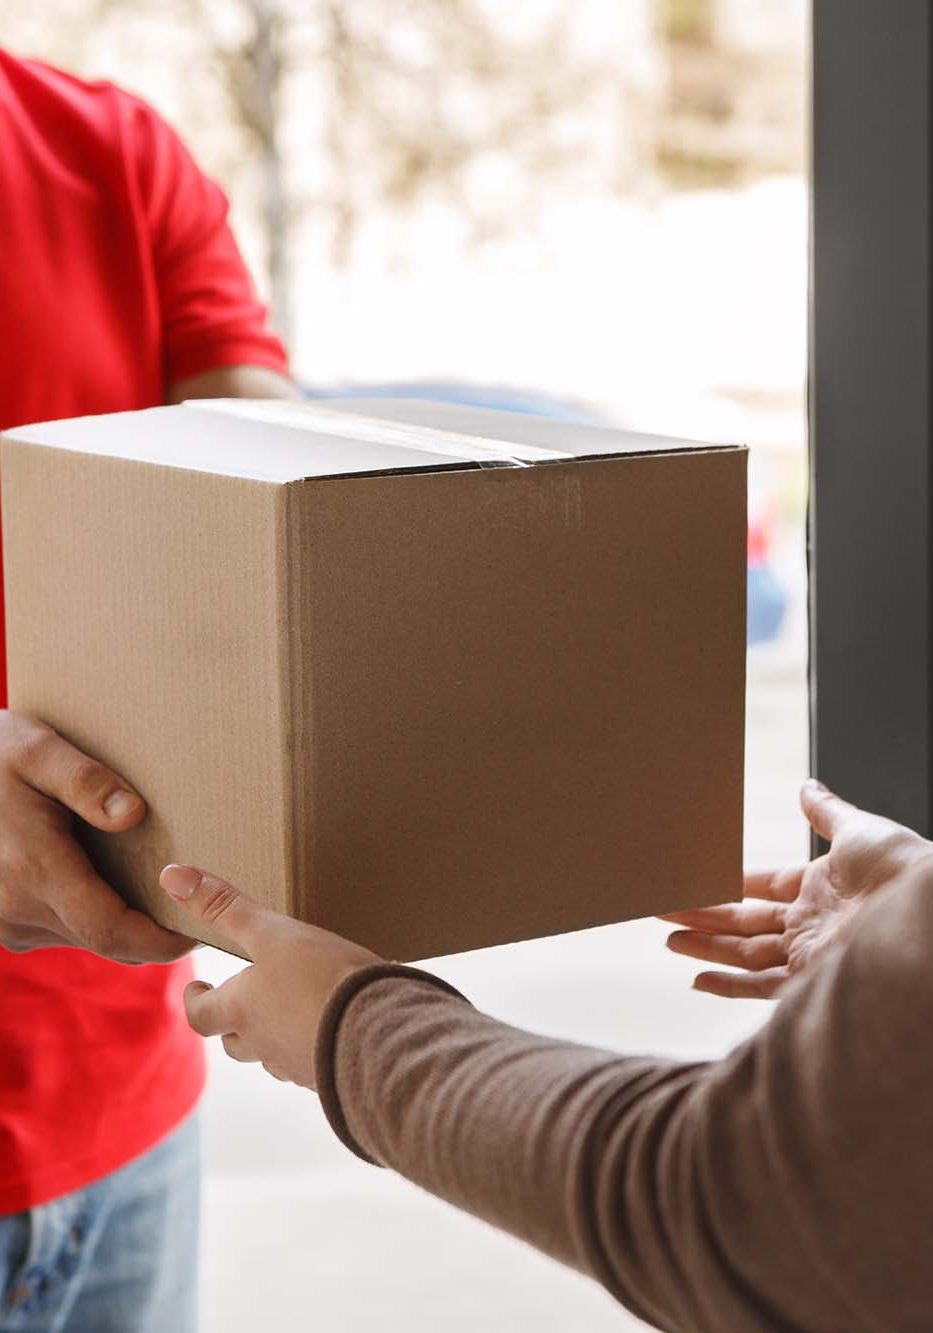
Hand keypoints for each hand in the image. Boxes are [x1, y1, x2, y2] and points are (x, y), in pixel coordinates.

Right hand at [0, 711, 191, 961]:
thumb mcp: (35, 748)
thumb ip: (85, 780)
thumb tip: (133, 814)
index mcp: (34, 869)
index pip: (112, 930)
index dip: (162, 939)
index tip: (201, 928)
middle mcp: (17, 907)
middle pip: (106, 940)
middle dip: (154, 931)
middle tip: (199, 904)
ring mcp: (7, 921)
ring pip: (86, 938)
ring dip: (124, 923)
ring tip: (160, 885)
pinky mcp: (5, 922)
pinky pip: (64, 931)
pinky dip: (95, 915)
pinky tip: (112, 879)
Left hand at [160, 864, 381, 1087]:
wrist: (378, 1031)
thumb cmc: (320, 977)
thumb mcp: (271, 933)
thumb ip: (225, 907)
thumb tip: (171, 876)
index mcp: (241, 1011)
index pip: (200, 1015)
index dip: (195, 1001)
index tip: (197, 987)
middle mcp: (263, 1044)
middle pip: (234, 1044)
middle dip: (231, 1024)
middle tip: (239, 1003)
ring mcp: (298, 1064)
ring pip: (273, 1057)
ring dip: (271, 1039)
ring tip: (286, 1016)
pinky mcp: (331, 1074)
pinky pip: (312, 1065)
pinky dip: (312, 1048)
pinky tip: (331, 1031)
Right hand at [663, 779, 932, 998]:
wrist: (928, 909)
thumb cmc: (902, 867)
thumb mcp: (858, 830)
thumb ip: (826, 811)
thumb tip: (805, 785)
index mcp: (820, 888)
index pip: (764, 888)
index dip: (730, 885)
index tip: (697, 879)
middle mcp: (811, 924)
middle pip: (745, 923)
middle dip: (703, 917)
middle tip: (663, 908)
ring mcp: (809, 954)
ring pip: (744, 953)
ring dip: (706, 948)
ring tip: (669, 939)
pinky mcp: (810, 980)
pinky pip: (761, 986)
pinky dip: (729, 985)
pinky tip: (697, 979)